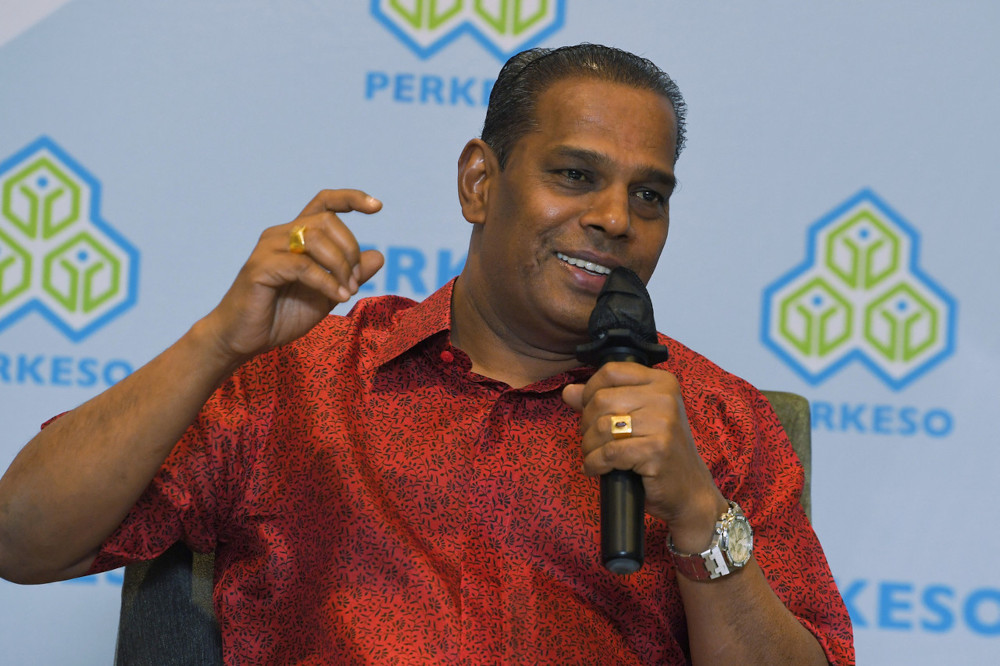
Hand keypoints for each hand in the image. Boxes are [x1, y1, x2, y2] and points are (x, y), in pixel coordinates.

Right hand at [201, 189, 384, 365]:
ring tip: (346, 292)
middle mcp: (282, 234)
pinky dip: (327, 281)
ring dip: (340, 266)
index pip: (325, 202)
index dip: (351, 199)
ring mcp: (269, 248)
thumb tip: (379, 256)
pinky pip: (303, 266)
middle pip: (327, 220)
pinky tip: (338, 297)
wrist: (245, 339)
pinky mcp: (260, 268)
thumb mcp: (328, 294)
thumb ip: (351, 275)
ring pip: (315, 238)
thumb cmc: (282, 314)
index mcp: (297, 235)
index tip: (377, 207)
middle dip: (350, 250)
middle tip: (354, 282)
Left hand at [562, 362, 727, 551]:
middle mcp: (665, 398)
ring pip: (602, 427)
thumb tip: (568, 391)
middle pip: (601, 400)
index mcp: (662, 382)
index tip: (588, 410)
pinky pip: (610, 453)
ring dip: (589, 446)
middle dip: (587, 424)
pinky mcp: (657, 450)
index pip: (611, 371)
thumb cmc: (660, 451)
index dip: (589, 391)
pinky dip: (595, 463)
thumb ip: (602, 400)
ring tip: (595, 456)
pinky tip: (597, 469)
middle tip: (593, 441)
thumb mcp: (636, 417)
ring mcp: (663, 424)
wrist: (689, 490)